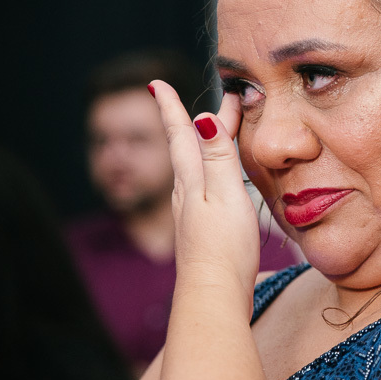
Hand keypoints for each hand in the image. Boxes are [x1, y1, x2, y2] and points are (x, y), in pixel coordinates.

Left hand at [150, 80, 260, 301]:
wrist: (213, 295)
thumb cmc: (224, 248)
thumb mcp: (225, 195)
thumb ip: (218, 157)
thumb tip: (204, 117)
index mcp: (191, 182)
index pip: (181, 135)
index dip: (171, 108)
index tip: (156, 84)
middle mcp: (186, 194)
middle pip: (187, 148)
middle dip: (195, 122)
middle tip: (213, 101)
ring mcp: (192, 213)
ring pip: (193, 168)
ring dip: (202, 145)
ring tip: (214, 132)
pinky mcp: (201, 230)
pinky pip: (203, 187)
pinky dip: (210, 170)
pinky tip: (216, 181)